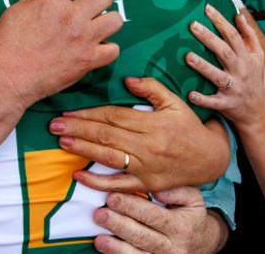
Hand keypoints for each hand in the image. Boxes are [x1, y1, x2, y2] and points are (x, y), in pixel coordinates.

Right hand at [0, 0, 121, 110]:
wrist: (5, 79)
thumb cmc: (5, 44)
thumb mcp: (17, 9)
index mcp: (53, 2)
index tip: (70, 0)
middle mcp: (72, 17)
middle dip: (96, 0)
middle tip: (87, 11)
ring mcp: (83, 39)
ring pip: (115, 20)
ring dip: (106, 22)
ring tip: (95, 29)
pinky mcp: (87, 61)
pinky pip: (114, 50)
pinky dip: (106, 50)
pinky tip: (94, 50)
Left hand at [49, 77, 229, 192]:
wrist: (210, 160)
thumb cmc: (188, 127)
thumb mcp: (174, 102)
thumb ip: (151, 89)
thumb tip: (126, 80)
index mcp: (153, 124)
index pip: (114, 117)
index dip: (89, 113)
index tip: (68, 111)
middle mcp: (147, 147)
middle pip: (106, 136)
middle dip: (77, 129)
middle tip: (54, 125)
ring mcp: (146, 168)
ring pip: (107, 158)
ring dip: (81, 150)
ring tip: (61, 142)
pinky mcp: (146, 185)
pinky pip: (118, 185)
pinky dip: (96, 182)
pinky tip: (77, 175)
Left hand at [93, 187, 227, 253]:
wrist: (203, 242)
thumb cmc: (190, 214)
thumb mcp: (193, 199)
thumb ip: (177, 190)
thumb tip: (156, 190)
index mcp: (180, 226)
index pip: (152, 215)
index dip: (131, 206)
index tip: (111, 196)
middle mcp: (172, 246)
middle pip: (142, 236)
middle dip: (119, 225)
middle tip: (100, 214)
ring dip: (116, 247)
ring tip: (99, 239)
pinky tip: (106, 250)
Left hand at [186, 5, 264, 130]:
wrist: (258, 112)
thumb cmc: (253, 79)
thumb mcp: (257, 57)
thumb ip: (249, 36)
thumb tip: (239, 15)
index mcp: (246, 58)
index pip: (233, 36)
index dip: (221, 21)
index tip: (207, 8)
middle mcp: (240, 71)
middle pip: (225, 52)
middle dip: (209, 38)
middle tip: (192, 25)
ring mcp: (233, 88)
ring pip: (218, 76)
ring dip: (203, 66)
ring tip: (188, 56)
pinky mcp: (226, 104)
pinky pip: (213, 102)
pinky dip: (202, 99)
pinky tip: (190, 94)